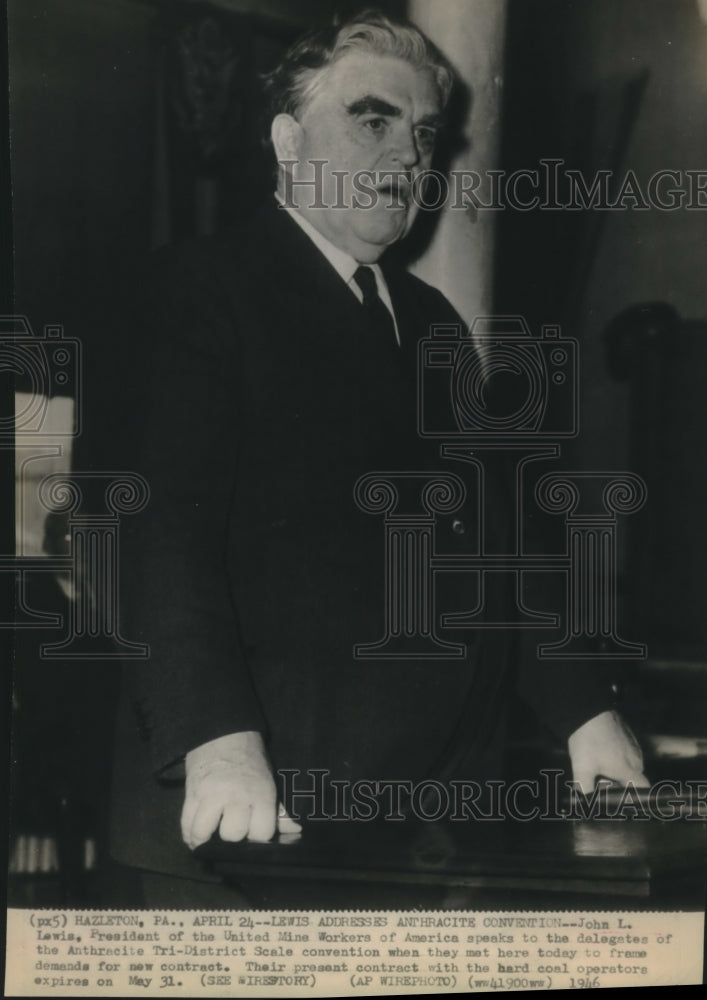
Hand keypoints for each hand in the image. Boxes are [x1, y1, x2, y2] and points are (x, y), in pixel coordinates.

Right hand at [181, 731, 300, 848]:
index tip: (254, 833)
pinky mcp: (192, 792)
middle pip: (232, 835)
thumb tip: (294, 831)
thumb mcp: (268, 780)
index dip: (258, 837)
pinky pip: (186, 823)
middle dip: (232, 838)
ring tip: (210, 836)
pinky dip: (190, 835)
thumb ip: (278, 809)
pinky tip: (195, 836)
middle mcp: (236, 795)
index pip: (261, 832)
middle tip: (232, 829)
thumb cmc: (250, 758)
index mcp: (261, 793)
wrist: (224, 731)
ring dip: (206, 838)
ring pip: (203, 833)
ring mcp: (211, 794)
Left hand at [568, 709, 648, 794]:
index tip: (625, 799)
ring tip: (598, 764)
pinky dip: (616, 756)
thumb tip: (584, 805)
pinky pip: (627, 751)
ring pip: (629, 764)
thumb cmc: (587, 741)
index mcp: (627, 769)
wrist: (587, 711)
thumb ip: (584, 789)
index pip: (643, 790)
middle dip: (619, 783)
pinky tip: (600, 751)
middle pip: (633, 779)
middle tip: (600, 780)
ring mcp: (633, 745)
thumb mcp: (582, 768)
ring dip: (617, 768)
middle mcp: (635, 758)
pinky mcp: (628, 734)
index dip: (636, 797)